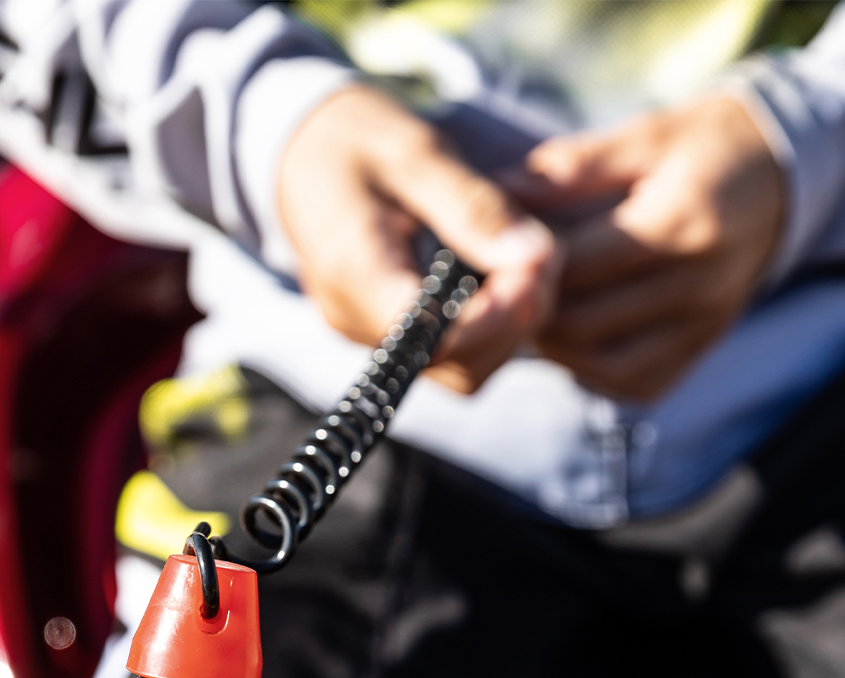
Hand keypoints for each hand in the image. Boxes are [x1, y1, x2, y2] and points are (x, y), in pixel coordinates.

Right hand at [278, 85, 559, 392]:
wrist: (300, 153)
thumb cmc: (352, 139)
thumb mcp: (414, 152)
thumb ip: (473, 206)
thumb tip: (535, 256)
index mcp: (352, 271)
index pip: (429, 334)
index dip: (493, 316)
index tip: (537, 264)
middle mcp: (355, 321)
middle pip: (455, 364)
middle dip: (513, 320)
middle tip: (545, 254)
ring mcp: (371, 336)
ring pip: (462, 371)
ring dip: (510, 327)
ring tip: (529, 260)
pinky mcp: (389, 336)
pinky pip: (452, 356)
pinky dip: (491, 325)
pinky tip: (504, 275)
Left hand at [517, 96, 784, 400]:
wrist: (783, 182)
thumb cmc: (703, 149)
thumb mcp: (644, 136)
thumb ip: (571, 168)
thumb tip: (496, 191)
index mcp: (682, 222)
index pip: (575, 264)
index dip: (523, 264)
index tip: (494, 250)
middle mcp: (698, 287)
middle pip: (579, 322)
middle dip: (530, 308)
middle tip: (504, 285)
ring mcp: (702, 329)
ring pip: (596, 363)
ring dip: (553, 343)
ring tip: (537, 306)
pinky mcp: (697, 355)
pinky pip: (627, 381)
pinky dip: (588, 365)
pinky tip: (576, 332)